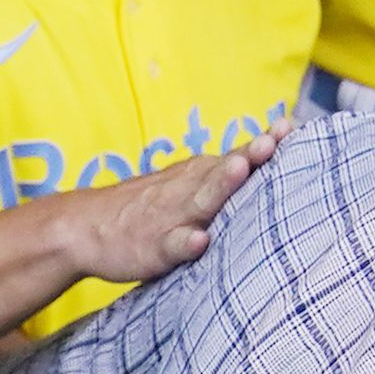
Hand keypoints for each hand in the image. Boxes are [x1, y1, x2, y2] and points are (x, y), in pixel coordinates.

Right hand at [55, 132, 273, 285]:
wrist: (85, 226)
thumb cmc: (149, 208)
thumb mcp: (187, 186)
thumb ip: (224, 178)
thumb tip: (271, 158)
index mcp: (200, 177)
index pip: (237, 157)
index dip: (264, 144)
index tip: (290, 127)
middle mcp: (188, 191)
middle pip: (222, 172)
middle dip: (249, 157)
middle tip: (272, 141)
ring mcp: (170, 217)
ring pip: (199, 200)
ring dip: (221, 185)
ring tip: (241, 169)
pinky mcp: (152, 247)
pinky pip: (171, 245)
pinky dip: (185, 242)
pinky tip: (199, 240)